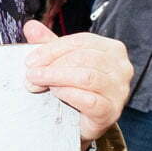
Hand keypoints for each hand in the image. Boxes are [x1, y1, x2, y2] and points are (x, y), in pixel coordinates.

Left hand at [22, 21, 131, 143]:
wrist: (80, 124)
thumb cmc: (74, 89)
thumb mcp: (61, 63)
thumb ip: (49, 44)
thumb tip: (31, 26)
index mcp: (112, 49)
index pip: (81, 41)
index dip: (52, 49)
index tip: (30, 61)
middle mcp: (121, 67)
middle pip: (84, 57)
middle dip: (52, 65)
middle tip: (31, 75)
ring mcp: (119, 90)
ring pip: (86, 77)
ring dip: (57, 78)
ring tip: (38, 84)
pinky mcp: (112, 111)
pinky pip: (89, 100)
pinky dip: (68, 94)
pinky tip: (56, 94)